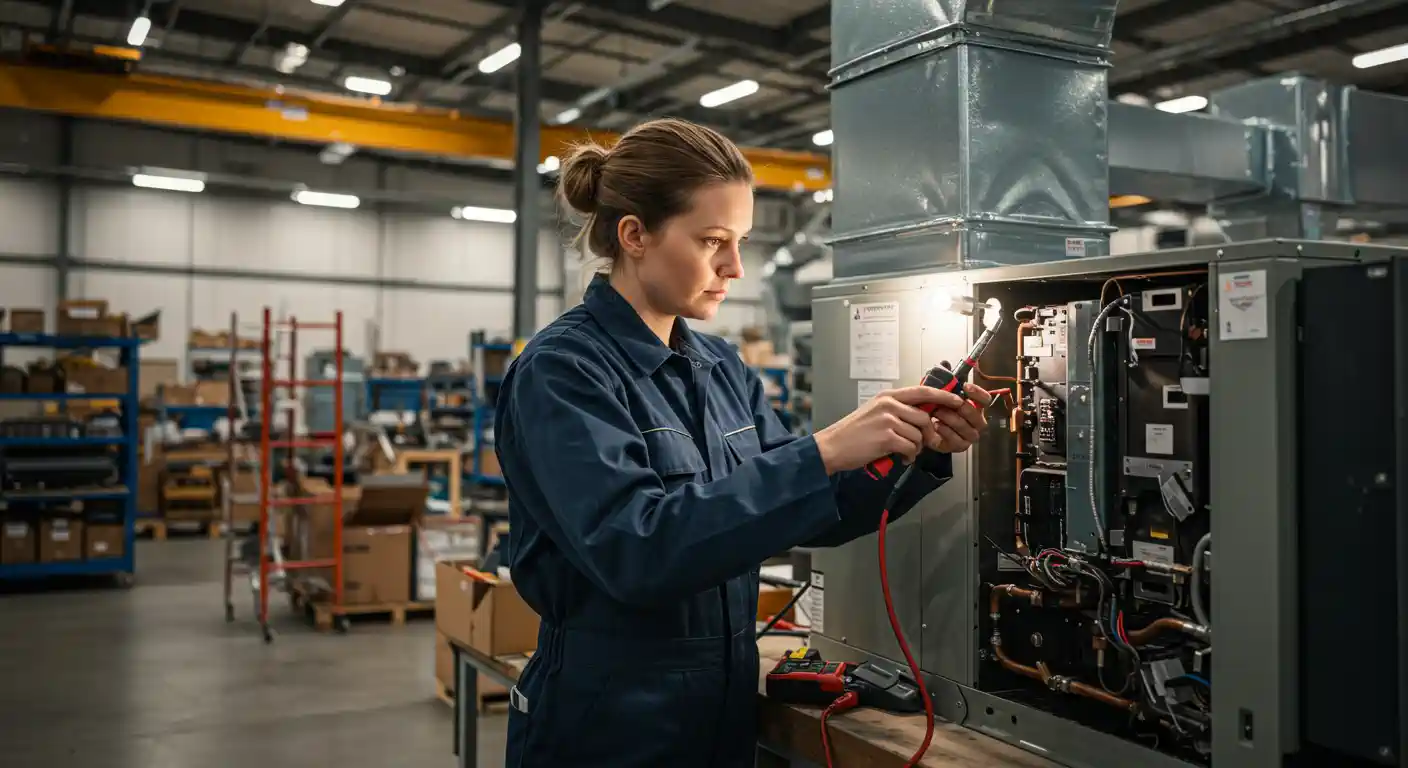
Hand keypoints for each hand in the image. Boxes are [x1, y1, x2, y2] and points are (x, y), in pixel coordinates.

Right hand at [813, 385, 966, 474]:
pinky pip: (910, 447)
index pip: (922, 391)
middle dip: (929, 434)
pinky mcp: (887, 437)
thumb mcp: (875, 413)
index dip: (942, 396)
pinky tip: (899, 458)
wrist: (833, 446)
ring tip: (904, 452)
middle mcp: (889, 405)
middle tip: (926, 443)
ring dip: (916, 447)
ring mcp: (888, 420)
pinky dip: (909, 456)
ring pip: (918, 434)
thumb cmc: (853, 433)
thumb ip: (897, 411)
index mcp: (887, 396)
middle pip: (924, 417)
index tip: (957, 401)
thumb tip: (922, 418)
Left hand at [930, 383, 990, 453]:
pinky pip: (956, 440)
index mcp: (976, 407)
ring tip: (937, 412)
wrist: (925, 426)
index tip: (965, 387)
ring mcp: (970, 436)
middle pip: (977, 416)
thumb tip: (948, 367)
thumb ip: (948, 382)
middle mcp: (977, 423)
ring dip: (951, 419)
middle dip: (962, 408)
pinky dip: (946, 431)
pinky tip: (936, 424)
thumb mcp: (942, 392)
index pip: (986, 400)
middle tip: (947, 402)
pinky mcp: (960, 446)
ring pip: (967, 429)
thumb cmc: (937, 407)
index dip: (977, 393)